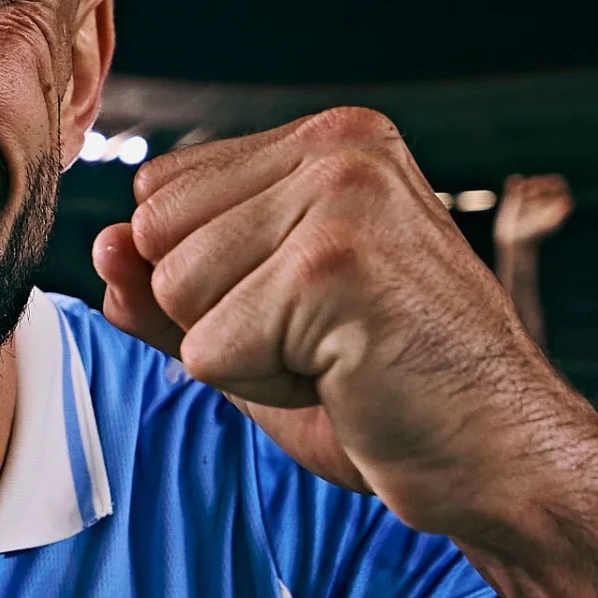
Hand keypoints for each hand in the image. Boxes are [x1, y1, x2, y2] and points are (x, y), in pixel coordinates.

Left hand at [92, 108, 568, 537]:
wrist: (497, 456)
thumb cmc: (386, 390)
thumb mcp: (256, 329)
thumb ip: (169, 288)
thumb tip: (100, 250)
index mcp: (326, 140)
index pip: (158, 195)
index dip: (205, 280)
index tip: (301, 309)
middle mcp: (336, 147)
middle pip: (155, 239)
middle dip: (215, 315)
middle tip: (321, 340)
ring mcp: (339, 198)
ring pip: (175, 292)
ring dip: (241, 355)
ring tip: (335, 356)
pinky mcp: (332, 266)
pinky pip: (209, 349)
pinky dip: (263, 388)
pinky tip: (344, 378)